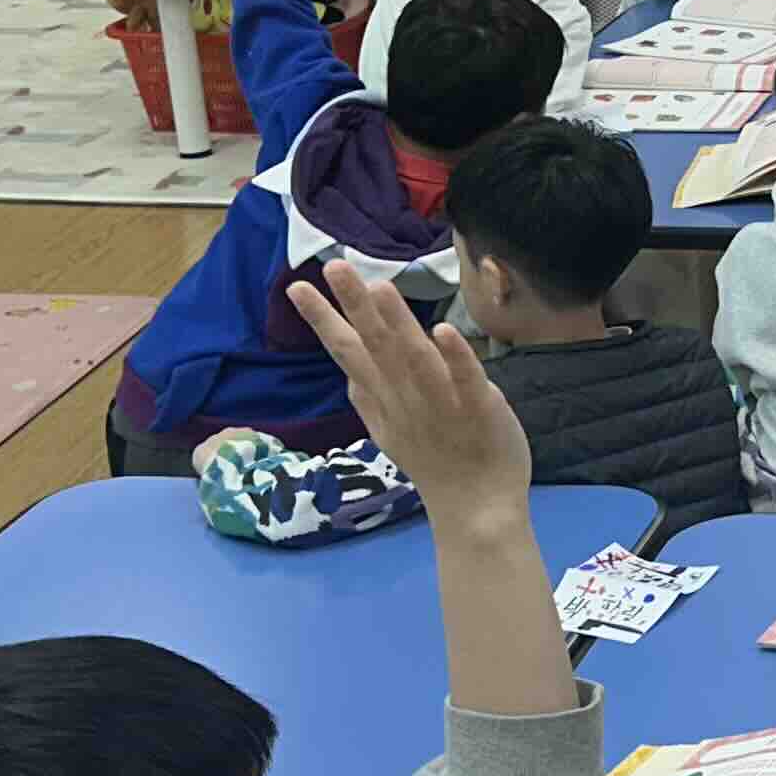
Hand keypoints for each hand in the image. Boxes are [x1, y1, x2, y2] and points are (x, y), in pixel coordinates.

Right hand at [294, 257, 530, 514]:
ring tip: (378, 286)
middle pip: (375, 346)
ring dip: (396, 323)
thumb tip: (347, 371)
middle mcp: (406, 398)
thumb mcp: (390, 432)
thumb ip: (369, 398)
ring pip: (414, 358)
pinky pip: (466, 380)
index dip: (324, 319)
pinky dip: (454, 357)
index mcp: (386, 398)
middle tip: (332, 265)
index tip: (296, 285)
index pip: (349, 351)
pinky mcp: (479, 410)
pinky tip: (442, 329)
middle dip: (353, 306)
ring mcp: (441, 404)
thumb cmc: (436, 463)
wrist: (475, 510)